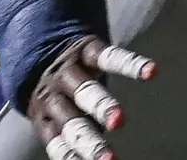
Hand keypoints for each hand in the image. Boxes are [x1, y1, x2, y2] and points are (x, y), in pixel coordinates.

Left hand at [28, 36, 156, 159]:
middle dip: (89, 141)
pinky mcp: (85, 49)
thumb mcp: (54, 109)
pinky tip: (151, 71)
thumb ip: (74, 127)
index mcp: (45, 116)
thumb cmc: (55, 84)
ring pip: (85, 92)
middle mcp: (54, 96)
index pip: (59, 144)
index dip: (73, 156)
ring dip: (102, 107)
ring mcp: (69, 71)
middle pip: (71, 123)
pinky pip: (108, 56)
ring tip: (119, 120)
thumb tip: (100, 149)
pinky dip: (131, 64)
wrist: (35, 38)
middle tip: (109, 159)